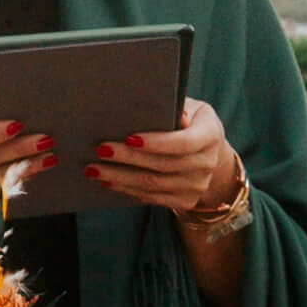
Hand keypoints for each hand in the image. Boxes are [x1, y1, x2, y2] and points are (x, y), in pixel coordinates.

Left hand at [89, 90, 243, 229]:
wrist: (211, 154)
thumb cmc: (192, 122)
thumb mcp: (191, 106)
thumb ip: (174, 106)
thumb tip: (153, 107)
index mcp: (210, 135)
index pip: (183, 142)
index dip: (156, 142)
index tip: (129, 138)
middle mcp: (207, 163)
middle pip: (163, 165)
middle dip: (128, 158)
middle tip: (101, 150)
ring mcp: (197, 186)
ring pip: (154, 184)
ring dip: (121, 178)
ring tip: (95, 169)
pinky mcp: (186, 201)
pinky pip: (153, 198)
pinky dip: (128, 190)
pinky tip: (109, 182)